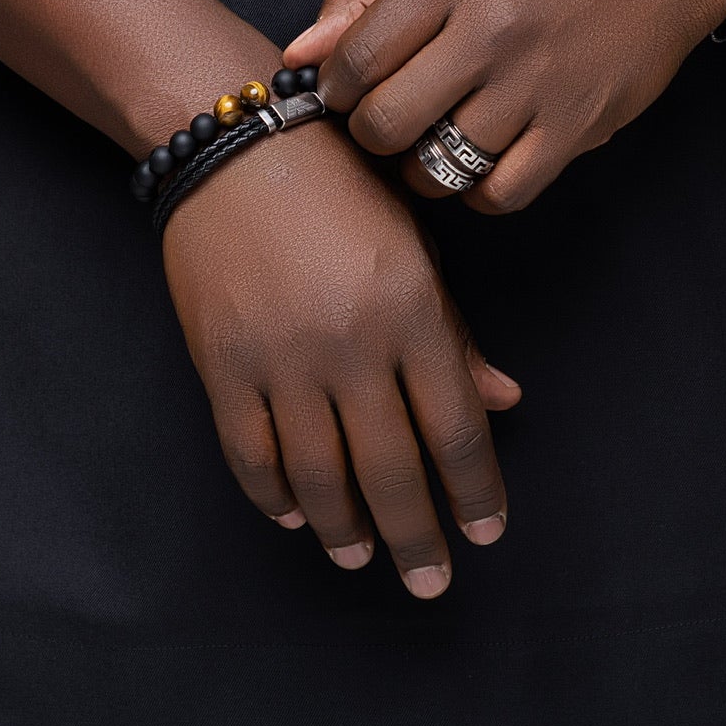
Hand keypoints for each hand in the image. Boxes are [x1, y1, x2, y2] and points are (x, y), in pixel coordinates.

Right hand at [162, 115, 520, 597]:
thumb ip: (455, 333)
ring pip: (319, 476)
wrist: (239, 143)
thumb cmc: (344, 186)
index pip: (456, 428)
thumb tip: (503, 401)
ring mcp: (282, 358)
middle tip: (431, 583)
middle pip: (391, 470)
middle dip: (416, 536)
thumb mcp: (416, 245)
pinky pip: (250, 453)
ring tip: (362, 557)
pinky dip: (274, 495)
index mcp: (412, 309)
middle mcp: (351, 343)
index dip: (475, 491)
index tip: (485, 534)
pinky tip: (296, 516)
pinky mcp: (222, 363)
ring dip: (345, 529)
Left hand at [285, 0, 725, 214]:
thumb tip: (300, 50)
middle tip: (385, 122)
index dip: (334, 88)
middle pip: (388, 121)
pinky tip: (481, 159)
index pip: (358, 56)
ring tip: (433, 139)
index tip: (343, 91)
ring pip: (439, 165)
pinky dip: (479, 190)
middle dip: (370, 133)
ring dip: (421, 165)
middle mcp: (493, 30)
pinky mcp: (577, 126)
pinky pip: (501, 192)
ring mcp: (537, 84)